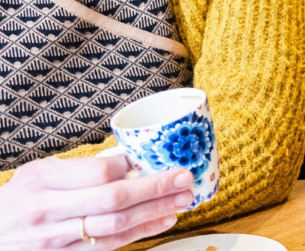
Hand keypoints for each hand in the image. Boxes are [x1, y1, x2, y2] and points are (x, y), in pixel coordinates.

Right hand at [0, 156, 193, 250]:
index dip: (131, 168)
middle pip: (112, 200)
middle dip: (154, 189)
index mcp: (41, 180)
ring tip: (182, 199)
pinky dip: (139, 233)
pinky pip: (107, 246)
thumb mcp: (38, 173)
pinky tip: (163, 221)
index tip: (155, 161)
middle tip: (184, 178)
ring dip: (154, 212)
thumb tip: (129, 160)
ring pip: (114, 227)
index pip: (98, 173)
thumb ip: (79, 167)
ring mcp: (53, 239)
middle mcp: (46, 211)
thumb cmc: (20, 199)